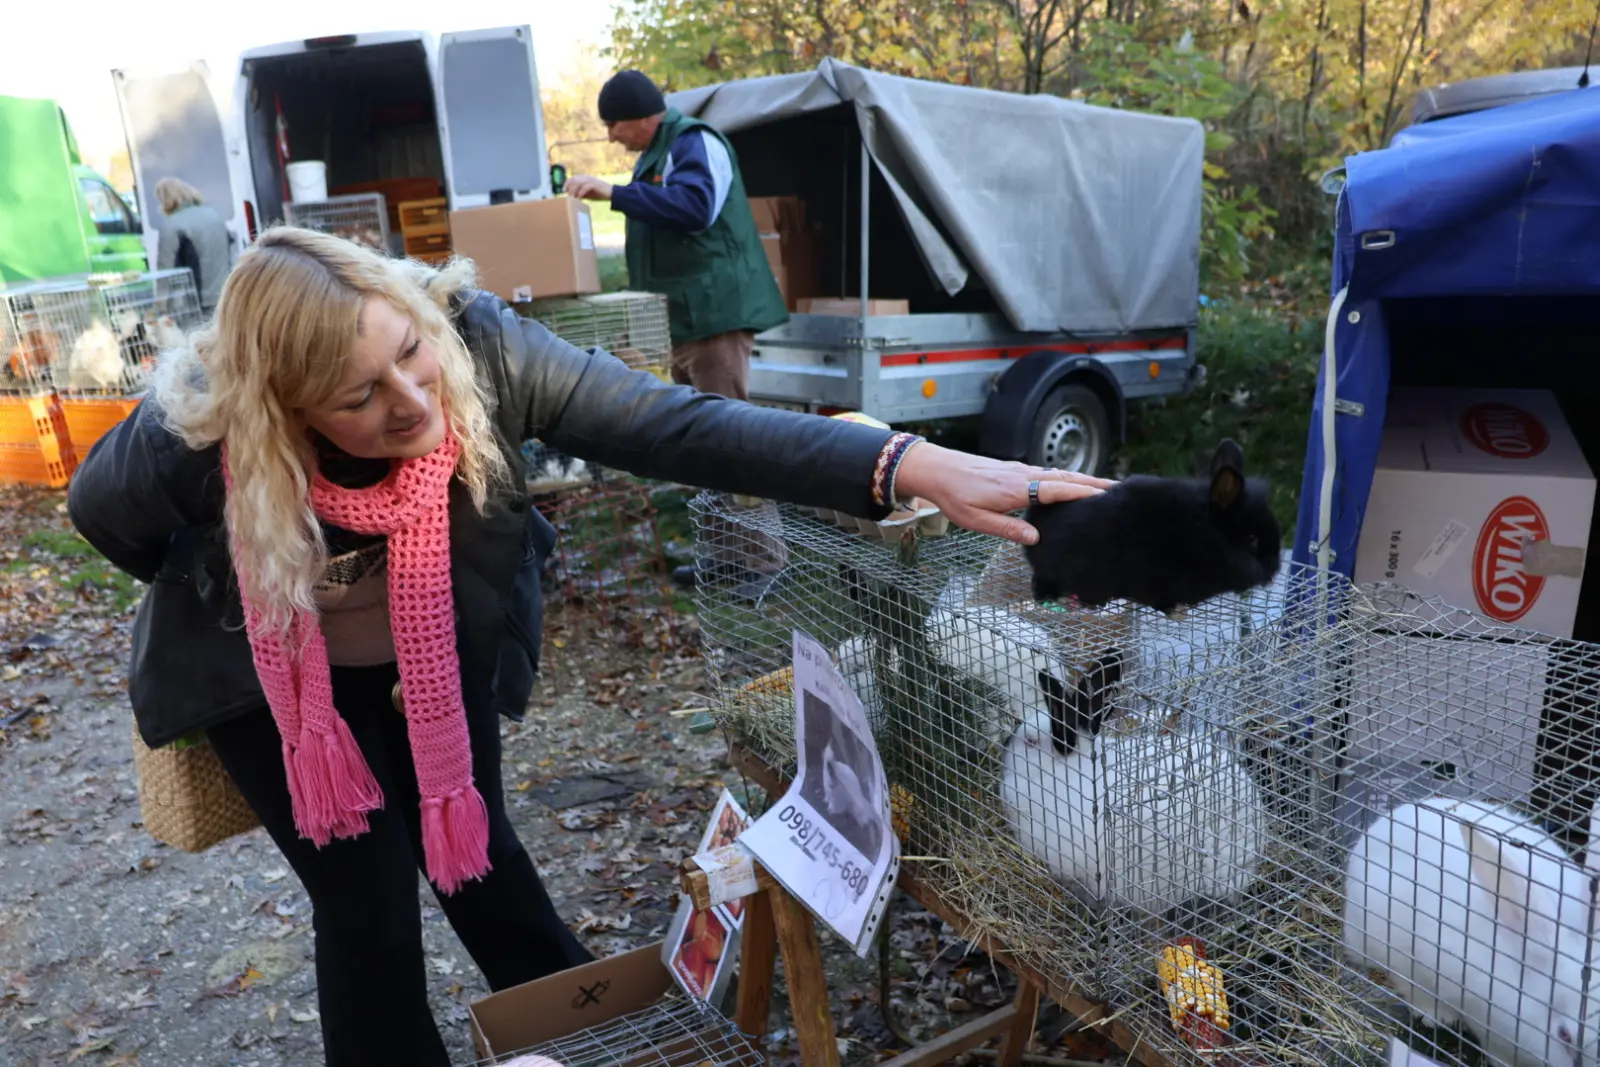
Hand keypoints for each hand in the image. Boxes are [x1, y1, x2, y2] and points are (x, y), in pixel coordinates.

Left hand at [565, 175, 613, 200]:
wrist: (612, 194)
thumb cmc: (599, 194)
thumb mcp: (588, 194)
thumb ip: (580, 193)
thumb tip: (572, 197)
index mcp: (585, 178)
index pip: (573, 178)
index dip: (567, 183)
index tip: (564, 190)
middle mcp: (587, 177)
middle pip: (574, 179)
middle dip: (569, 187)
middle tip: (568, 196)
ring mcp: (591, 180)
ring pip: (578, 182)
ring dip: (574, 190)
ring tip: (573, 198)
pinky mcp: (595, 184)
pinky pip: (585, 187)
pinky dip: (581, 192)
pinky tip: (579, 198)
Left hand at [891, 441, 1114, 545]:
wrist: (937, 469)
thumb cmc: (954, 496)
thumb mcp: (976, 520)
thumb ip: (1007, 529)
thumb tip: (1037, 539)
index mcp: (1016, 489)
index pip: (1057, 489)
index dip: (1082, 493)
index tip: (1106, 496)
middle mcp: (1022, 475)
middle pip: (1065, 478)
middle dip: (1093, 483)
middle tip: (1119, 490)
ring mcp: (1020, 469)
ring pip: (1058, 474)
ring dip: (1083, 479)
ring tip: (1104, 488)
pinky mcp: (1015, 469)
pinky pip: (1047, 473)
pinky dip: (1066, 477)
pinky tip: (1072, 484)